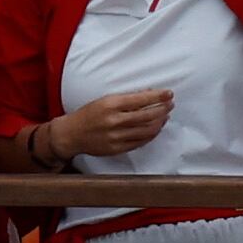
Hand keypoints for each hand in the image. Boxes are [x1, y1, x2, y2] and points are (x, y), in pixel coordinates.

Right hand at [59, 90, 174, 161]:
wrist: (72, 134)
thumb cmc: (89, 114)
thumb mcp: (105, 100)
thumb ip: (126, 99)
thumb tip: (149, 94)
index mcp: (111, 104)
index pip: (141, 99)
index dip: (158, 96)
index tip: (169, 93)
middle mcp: (114, 121)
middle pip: (147, 116)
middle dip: (162, 109)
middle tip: (170, 104)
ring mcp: (116, 136)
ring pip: (146, 130)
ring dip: (159, 123)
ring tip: (165, 116)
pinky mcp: (116, 149)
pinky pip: (139, 142)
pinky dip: (150, 135)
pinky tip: (155, 129)